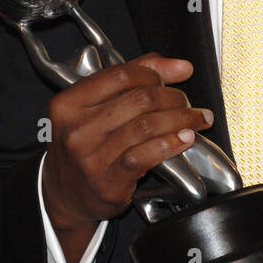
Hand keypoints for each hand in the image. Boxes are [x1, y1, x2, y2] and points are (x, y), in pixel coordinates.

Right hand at [42, 53, 212, 235]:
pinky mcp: (108, 182)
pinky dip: (171, 143)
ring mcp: (91, 158)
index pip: (121, 74)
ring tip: (195, 120)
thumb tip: (181, 66)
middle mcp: (76, 129)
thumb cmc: (86, 146)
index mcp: (68, 103)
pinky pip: (147, 154)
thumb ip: (134, 78)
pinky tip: (184, 139)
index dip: (154, 74)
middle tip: (187, 103)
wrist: (66, 195)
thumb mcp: (96, 107)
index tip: (171, 80)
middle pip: (140, 99)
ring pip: (147, 125)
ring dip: (181, 119)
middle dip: (174, 98)